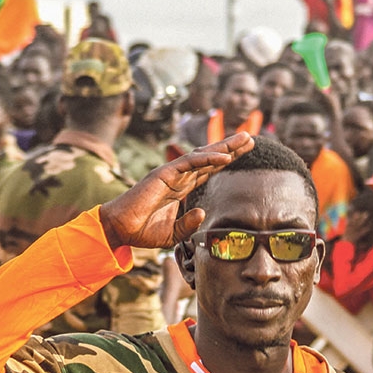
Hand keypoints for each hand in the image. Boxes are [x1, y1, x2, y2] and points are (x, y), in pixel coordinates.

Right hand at [97, 133, 255, 250]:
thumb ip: (188, 225)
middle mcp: (179, 177)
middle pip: (210, 158)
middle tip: (251, 139)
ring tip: (245, 139)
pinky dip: (209, 158)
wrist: (121, 229)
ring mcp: (172, 173)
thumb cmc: (143, 231)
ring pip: (203, 155)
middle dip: (230, 148)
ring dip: (225, 146)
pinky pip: (190, 162)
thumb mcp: (173, 234)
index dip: (226, 162)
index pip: (208, 171)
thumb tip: (202, 212)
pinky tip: (226, 155)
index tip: (244, 155)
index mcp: (181, 188)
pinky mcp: (164, 173)